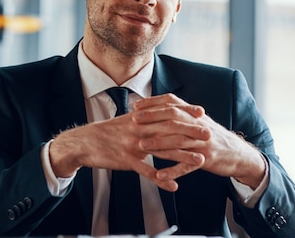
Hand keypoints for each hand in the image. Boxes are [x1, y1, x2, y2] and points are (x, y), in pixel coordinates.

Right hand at [49, 106, 204, 191]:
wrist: (85, 142)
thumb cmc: (107, 131)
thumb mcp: (126, 119)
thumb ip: (143, 115)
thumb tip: (158, 109)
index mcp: (139, 117)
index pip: (166, 112)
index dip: (184, 111)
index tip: (201, 112)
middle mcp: (138, 129)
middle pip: (169, 129)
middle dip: (191, 132)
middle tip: (208, 134)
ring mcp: (133, 145)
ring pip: (162, 150)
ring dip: (183, 156)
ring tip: (200, 160)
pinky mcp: (127, 161)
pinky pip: (147, 172)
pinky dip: (162, 180)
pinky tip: (174, 185)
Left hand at [133, 94, 265, 188]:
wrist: (238, 154)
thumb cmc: (212, 136)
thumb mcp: (199, 121)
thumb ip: (181, 113)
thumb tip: (158, 105)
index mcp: (195, 114)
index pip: (172, 102)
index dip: (153, 103)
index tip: (136, 105)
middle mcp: (199, 125)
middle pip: (173, 118)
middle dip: (152, 118)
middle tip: (134, 120)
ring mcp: (203, 143)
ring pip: (178, 141)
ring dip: (159, 143)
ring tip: (142, 145)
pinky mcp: (207, 160)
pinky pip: (187, 166)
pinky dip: (173, 171)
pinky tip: (159, 175)